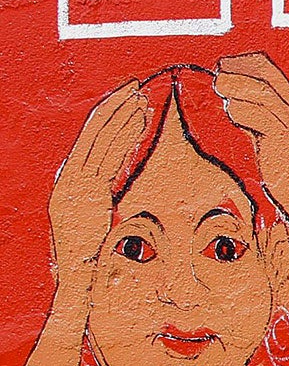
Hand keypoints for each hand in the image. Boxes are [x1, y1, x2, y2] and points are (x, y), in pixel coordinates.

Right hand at [49, 80, 150, 287]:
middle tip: (135, 87)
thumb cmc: (92, 257)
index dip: (109, 120)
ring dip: (122, 116)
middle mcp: (69, 180)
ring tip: (141, 98)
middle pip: (93, 134)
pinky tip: (139, 121)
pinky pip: (108, 157)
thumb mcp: (95, 218)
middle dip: (114, 108)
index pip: (91, 143)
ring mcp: (75, 185)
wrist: (79, 279)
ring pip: (101, 140)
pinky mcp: (84, 193)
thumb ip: (101, 196)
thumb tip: (113, 181)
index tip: (128, 103)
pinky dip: (124, 137)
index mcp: (70, 184)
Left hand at [214, 53, 288, 222]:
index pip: (274, 73)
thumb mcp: (279, 141)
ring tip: (220, 89)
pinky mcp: (283, 141)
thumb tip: (237, 103)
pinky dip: (240, 110)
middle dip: (239, 70)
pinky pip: (258, 116)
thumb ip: (263, 121)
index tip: (227, 66)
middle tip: (218, 73)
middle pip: (267, 77)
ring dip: (235, 87)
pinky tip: (230, 113)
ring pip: (261, 93)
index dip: (248, 64)